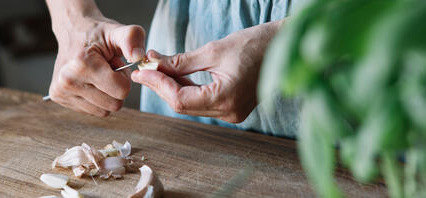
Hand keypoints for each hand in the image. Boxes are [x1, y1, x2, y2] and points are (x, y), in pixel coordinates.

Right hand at [47, 1, 144, 116]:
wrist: (72, 31)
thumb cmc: (97, 33)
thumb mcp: (118, 31)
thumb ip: (132, 39)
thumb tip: (139, 57)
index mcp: (82, 65)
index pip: (121, 91)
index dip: (124, 77)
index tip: (115, 63)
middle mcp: (67, 81)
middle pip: (114, 104)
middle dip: (117, 88)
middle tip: (107, 69)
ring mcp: (61, 92)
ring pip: (104, 111)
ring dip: (107, 94)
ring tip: (99, 74)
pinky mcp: (59, 98)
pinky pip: (92, 111)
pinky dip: (96, 98)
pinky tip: (90, 81)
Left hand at [131, 20, 283, 122]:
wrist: (284, 46)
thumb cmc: (255, 44)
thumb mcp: (214, 51)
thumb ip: (181, 62)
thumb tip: (155, 64)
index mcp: (225, 99)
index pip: (179, 99)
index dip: (157, 85)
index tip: (142, 71)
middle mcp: (229, 112)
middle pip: (182, 105)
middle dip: (161, 86)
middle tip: (145, 68)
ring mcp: (232, 112)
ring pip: (190, 105)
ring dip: (172, 87)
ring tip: (156, 68)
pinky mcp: (232, 107)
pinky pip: (202, 102)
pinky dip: (187, 89)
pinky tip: (175, 75)